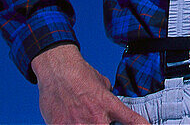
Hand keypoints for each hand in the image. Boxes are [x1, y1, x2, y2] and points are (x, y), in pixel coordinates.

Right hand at [31, 44, 148, 124]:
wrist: (58, 71)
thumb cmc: (79, 74)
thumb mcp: (102, 85)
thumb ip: (107, 99)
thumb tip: (110, 107)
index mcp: (109, 105)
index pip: (131, 120)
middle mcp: (97, 118)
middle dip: (105, 124)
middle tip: (102, 119)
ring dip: (89, 124)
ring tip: (82, 117)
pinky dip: (71, 124)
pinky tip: (70, 119)